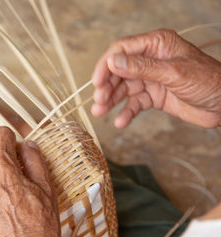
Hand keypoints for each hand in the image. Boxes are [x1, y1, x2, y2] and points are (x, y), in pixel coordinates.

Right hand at [91, 29, 220, 128]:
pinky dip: (126, 112)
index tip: (97, 82)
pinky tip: (120, 122)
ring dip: (112, 100)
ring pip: (124, 88)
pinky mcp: (153, 96)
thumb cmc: (207, 81)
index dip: (106, 65)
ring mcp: (151, 79)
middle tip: (99, 101)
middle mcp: (150, 60)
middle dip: (107, 86)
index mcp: (156, 45)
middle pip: (119, 71)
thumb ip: (141, 68)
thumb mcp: (173, 72)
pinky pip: (134, 103)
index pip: (122, 50)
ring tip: (100, 112)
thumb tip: (113, 62)